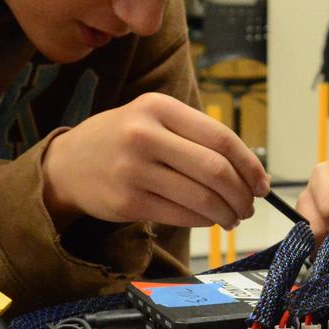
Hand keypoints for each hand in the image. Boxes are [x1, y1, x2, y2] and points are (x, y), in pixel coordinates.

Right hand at [42, 93, 266, 228]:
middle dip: (242, 193)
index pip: (221, 137)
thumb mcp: (152, 118)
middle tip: (250, 205)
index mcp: (158, 108)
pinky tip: (208, 219)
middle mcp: (144, 135)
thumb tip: (249, 171)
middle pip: (215, 170)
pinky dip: (203, 220)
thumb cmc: (121, 140)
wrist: (66, 165)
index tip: (262, 182)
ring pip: (201, 197)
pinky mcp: (127, 202)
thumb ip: (195, 135)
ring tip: (233, 217)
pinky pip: (180, 214)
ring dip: (226, 212)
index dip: (249, 164)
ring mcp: (133, 170)